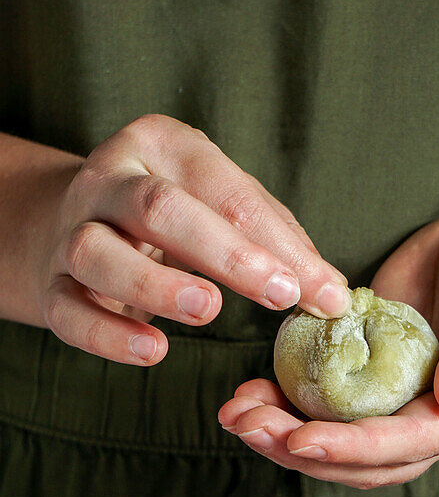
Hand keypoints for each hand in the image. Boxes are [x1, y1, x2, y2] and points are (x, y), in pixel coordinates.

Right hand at [32, 115, 349, 363]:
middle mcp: (108, 180)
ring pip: (100, 252)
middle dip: (227, 252)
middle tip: (280, 293)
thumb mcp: (221, 204)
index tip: (325, 292)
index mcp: (159, 145)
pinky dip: (108, 334)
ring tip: (207, 310)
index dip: (278, 244)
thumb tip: (331, 291)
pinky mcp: (49, 284)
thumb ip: (275, 239)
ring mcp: (71, 231)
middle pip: (160, 209)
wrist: (73, 226)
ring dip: (156, 285)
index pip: (225, 190)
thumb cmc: (172, 217)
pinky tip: (153, 350)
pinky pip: (69, 311)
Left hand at [218, 202, 438, 486]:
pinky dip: (289, 400)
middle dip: (302, 449)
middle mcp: (436, 415)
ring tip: (235, 414)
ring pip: (340, 437)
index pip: (410, 444)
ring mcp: (402, 393)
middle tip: (246, 427)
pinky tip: (254, 390)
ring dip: (285, 434)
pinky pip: (329, 397)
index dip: (353, 448)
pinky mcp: (375, 366)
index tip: (301, 440)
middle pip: (365, 459)